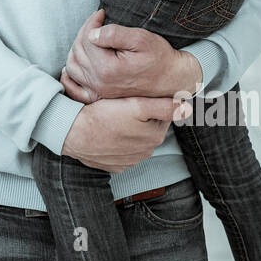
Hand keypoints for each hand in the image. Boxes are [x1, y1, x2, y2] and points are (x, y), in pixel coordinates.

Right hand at [59, 96, 191, 172]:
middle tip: (123, 104)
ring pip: (135, 139)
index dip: (151, 102)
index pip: (162, 114)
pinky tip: (107, 131)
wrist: (72, 134)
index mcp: (154, 135)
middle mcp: (146, 151)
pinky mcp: (115, 165)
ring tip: (113, 116)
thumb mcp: (136, 106)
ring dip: (129, 129)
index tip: (137, 95)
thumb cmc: (101, 116)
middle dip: (141, 117)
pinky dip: (117, 141)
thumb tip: (188, 108)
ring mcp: (130, 160)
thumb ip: (165, 107)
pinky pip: (121, 150)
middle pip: (149, 127)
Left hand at [64, 9, 202, 102]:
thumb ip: (114, 34)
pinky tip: (75, 63)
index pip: (87, 38)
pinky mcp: (100, 95)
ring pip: (73, 65)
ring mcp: (98, 91)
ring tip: (90, 37)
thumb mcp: (141, 39)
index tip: (101, 14)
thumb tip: (92, 33)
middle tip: (97, 22)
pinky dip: (70, 75)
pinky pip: (74, 88)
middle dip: (84, 31)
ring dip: (77, 48)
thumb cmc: (159, 58)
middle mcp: (99, 83)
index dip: (92, 22)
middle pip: (78, 50)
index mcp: (107, 68)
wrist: (172, 79)